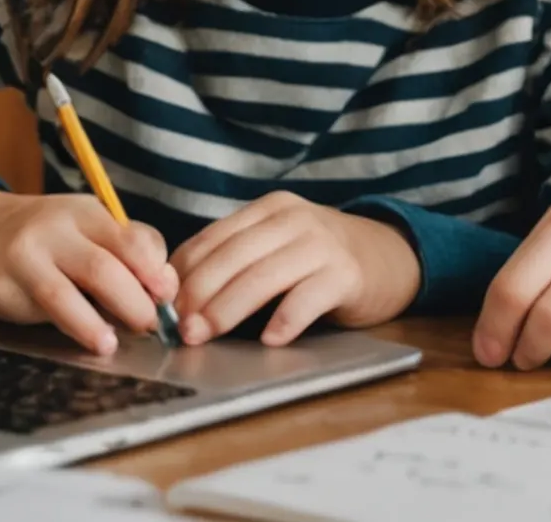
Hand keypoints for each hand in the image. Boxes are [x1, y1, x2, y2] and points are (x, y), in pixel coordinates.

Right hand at [0, 188, 177, 357]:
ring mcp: (21, 257)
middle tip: (150, 326)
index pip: (131, 240)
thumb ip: (127, 249)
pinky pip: (31, 311)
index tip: (168, 297)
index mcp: (85, 212)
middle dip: (132, 303)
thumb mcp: (87, 228)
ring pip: (63, 294)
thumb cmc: (44, 237)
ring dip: (93, 324)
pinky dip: (62, 327)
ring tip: (111, 344)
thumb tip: (165, 285)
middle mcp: (53, 229)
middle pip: (103, 268)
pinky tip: (80, 339)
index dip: (155, 273)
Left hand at [170, 192, 421, 346]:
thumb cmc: (319, 260)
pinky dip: (285, 320)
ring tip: (205, 335)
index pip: (212, 239)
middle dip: (199, 294)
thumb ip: (237, 263)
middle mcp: (294, 220)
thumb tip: (179, 300)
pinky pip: (308, 297)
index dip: (182, 274)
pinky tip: (269, 340)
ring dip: (228, 309)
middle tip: (179, 329)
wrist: (388, 257)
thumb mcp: (277, 246)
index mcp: (268, 210)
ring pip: (263, 276)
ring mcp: (322, 245)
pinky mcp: (347, 274)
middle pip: (233, 257)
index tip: (161, 306)